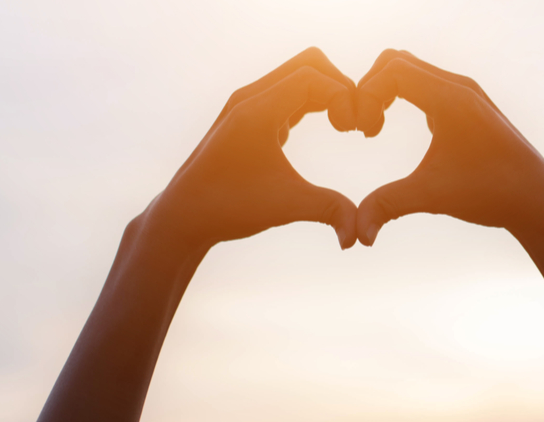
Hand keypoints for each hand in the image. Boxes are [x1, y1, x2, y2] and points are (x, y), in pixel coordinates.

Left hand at [143, 47, 361, 249]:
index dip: (343, 97)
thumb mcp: (287, 206)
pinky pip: (290, 92)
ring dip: (329, 92)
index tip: (354, 130)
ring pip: (300, 75)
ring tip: (347, 125)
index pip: (314, 76)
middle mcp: (250, 98)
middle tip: (355, 121)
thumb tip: (359, 237)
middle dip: (341, 85)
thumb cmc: (230, 208)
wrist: (184, 216)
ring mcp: (248, 105)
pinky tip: (333, 127)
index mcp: (257, 110)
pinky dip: (316, 101)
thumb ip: (330, 211)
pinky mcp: (250, 118)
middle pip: (309, 63)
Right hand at [351, 50, 543, 244]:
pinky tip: (395, 126)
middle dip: (370, 87)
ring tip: (374, 128)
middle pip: (396, 60)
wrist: (537, 199)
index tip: (364, 132)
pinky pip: (426, 82)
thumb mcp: (432, 197)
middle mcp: (460, 87)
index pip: (392, 70)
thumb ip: (388, 206)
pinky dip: (402, 94)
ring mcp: (467, 93)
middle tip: (364, 127)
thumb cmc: (490, 194)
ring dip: (385, 90)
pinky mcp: (469, 104)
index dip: (366, 94)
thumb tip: (358, 236)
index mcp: (451, 99)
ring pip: (411, 69)